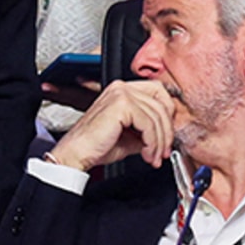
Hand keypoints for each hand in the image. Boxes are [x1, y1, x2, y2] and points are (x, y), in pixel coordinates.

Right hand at [44, 80, 179, 172]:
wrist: (76, 155)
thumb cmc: (96, 146)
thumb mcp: (129, 137)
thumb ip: (147, 131)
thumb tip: (165, 135)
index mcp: (122, 91)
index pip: (159, 93)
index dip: (168, 115)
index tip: (167, 137)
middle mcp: (122, 88)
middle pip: (161, 104)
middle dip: (167, 132)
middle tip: (164, 152)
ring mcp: (121, 94)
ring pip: (157, 116)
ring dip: (159, 142)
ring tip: (153, 157)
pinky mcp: (121, 105)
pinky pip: (149, 124)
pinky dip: (152, 142)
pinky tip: (146, 154)